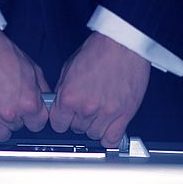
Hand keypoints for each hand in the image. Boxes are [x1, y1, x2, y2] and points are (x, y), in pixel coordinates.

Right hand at [0, 29, 49, 150]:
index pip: (38, 124)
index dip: (33, 118)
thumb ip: (41, 89)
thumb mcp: (31, 67)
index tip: (28, 116)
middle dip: (14, 118)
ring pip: (2, 136)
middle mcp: (10, 112)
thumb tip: (46, 102)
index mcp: (28, 101)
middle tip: (5, 102)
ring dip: (0, 127)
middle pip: (18, 129)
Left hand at [49, 32, 150, 148]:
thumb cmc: (99, 51)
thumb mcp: (69, 68)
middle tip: (86, 109)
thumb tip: (59, 106)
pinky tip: (109, 129)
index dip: (62, 121)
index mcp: (70, 96)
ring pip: (94, 135)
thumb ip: (63, 91)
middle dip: (79, 120)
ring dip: (95, 127)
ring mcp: (106, 113)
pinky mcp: (124, 114)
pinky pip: (112, 139)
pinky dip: (109, 137)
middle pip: (76, 130)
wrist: (122, 44)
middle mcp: (87, 107)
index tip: (66, 118)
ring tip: (99, 113)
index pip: (58, 125)